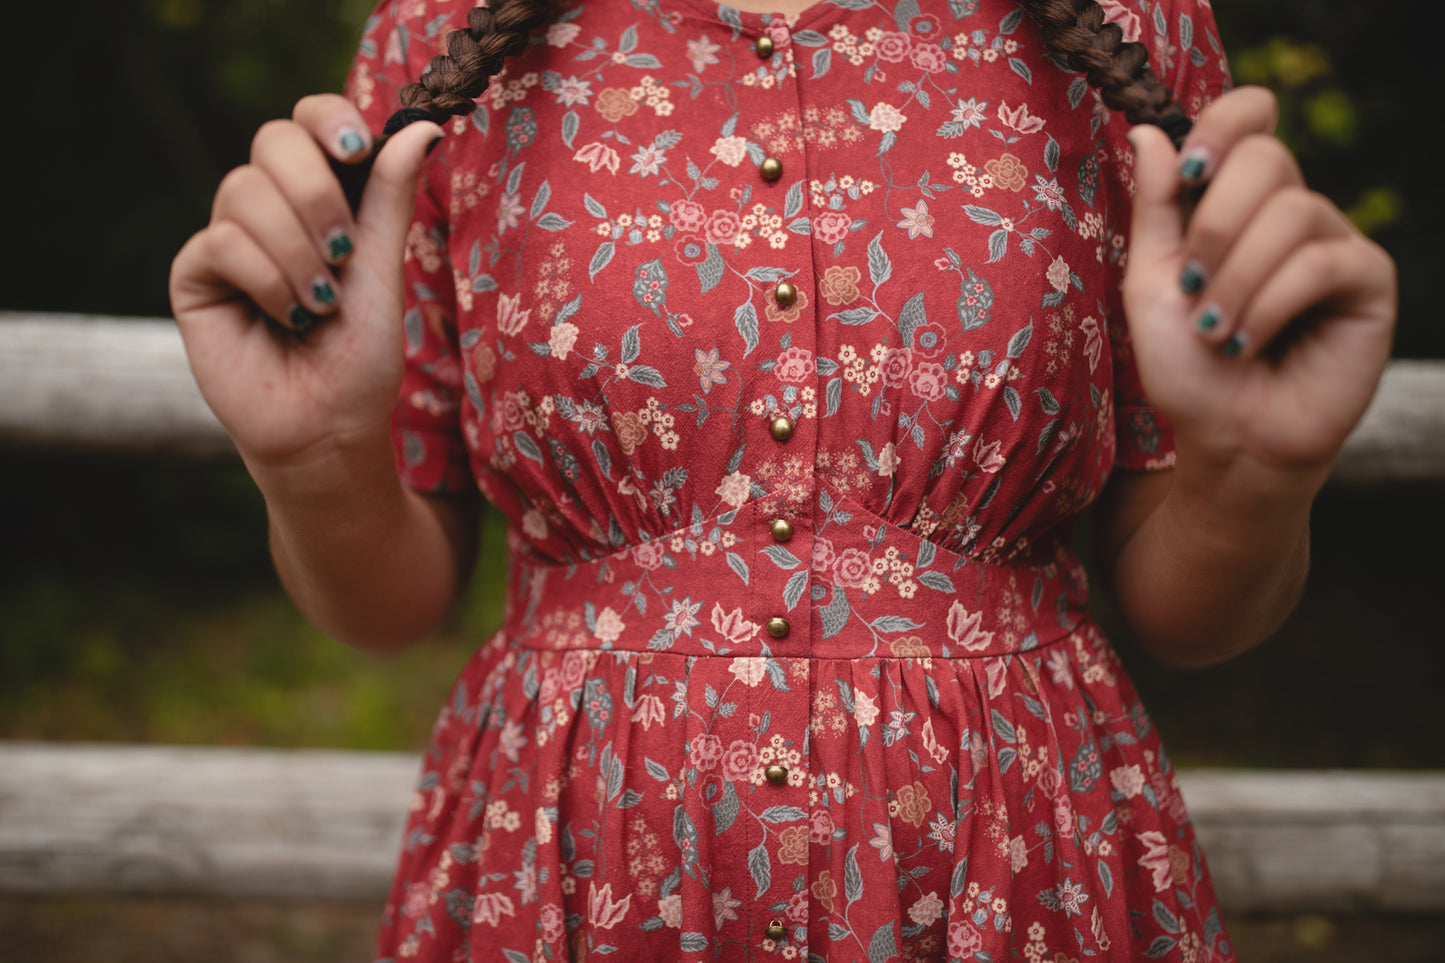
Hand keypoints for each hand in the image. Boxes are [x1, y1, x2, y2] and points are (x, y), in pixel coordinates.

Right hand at [169, 95, 442, 471]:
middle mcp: (271, 209)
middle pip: (273, 140)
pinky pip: (221, 242)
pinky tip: (288, 317)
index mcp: (320, 198)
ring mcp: (229, 239)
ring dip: (297, 251)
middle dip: (317, 193)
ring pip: (245, 190)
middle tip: (345, 253)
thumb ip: (390, 197)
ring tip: (320, 304)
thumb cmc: (361, 357)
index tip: (356, 150)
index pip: (308, 121)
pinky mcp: (195, 276)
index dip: (328, 119)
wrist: (329, 427)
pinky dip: (266, 280)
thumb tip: (421, 127)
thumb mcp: (384, 270)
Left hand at [1121, 86, 1396, 492]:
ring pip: (1292, 212)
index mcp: (1238, 203)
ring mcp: (1335, 243)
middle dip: (1214, 224)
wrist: (1227, 439)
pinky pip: (1322, 262)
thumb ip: (1154, 209)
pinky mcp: (1369, 282)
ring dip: (1236, 278)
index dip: (1224, 122)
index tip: (1189, 171)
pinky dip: (1270, 303)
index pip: (1252, 117)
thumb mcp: (1150, 283)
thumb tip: (1149, 131)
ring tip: (1216, 332)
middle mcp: (1291, 213)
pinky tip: (1248, 342)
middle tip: (1191, 284)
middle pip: (1267, 156)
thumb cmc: (1188, 368)